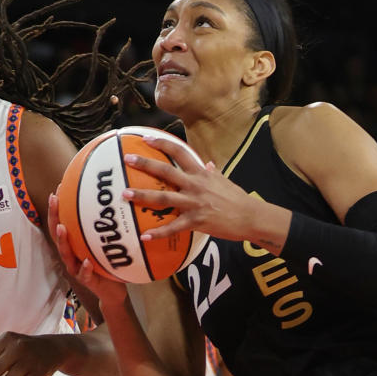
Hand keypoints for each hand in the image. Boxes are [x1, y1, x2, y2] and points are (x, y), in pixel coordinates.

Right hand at [48, 193, 127, 308]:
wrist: (113, 291)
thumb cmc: (106, 263)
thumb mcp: (104, 243)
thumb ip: (102, 228)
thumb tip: (111, 202)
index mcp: (73, 245)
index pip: (60, 223)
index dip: (56, 208)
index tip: (57, 189)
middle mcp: (71, 255)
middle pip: (57, 235)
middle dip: (54, 217)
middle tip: (54, 200)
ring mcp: (77, 269)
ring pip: (66, 254)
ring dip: (63, 241)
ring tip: (62, 228)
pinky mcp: (87, 281)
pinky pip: (84, 274)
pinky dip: (85, 268)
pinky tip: (87, 262)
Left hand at [121, 134, 261, 242]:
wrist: (251, 217)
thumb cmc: (238, 199)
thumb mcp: (224, 180)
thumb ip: (212, 172)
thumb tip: (207, 163)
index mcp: (201, 173)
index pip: (179, 151)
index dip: (162, 143)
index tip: (145, 138)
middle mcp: (195, 185)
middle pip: (166, 171)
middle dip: (145, 164)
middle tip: (127, 159)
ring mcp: (194, 203)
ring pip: (164, 197)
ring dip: (143, 196)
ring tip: (125, 194)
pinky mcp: (196, 221)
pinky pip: (173, 228)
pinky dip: (158, 233)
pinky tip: (144, 236)